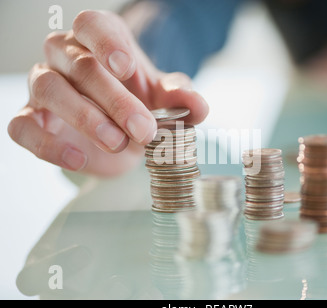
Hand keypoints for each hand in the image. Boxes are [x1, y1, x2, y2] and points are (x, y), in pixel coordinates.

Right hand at [8, 10, 208, 175]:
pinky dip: (48, 145)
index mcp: (99, 40)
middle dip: (114, 100)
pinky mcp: (31, 119)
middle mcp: (65, 56)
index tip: (126, 69)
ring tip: (117, 143)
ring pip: (49, 89)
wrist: (117, 132)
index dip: (107, 43)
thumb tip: (198, 107)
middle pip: (79, 65)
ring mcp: (44, 86)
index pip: (92, 24)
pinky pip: (22, 127)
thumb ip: (180, 98)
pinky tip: (79, 159)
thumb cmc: (137, 104)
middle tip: (144, 130)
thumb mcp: (163, 99)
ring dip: (85, 118)